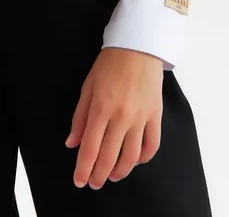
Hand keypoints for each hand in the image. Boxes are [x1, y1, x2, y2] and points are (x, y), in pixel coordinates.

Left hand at [65, 47, 163, 189]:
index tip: (79, 180)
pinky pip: (152, 145)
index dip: (83, 168)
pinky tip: (135, 161)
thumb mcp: (88, 86)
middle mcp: (122, 116)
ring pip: (131, 156)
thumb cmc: (109, 64)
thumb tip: (72, 143)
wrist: (138, 46)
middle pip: (109, 156)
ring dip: (121, 171)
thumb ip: (80, 117)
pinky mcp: (156, 115)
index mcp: (101, 108)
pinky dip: (144, 158)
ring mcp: (141, 117)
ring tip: (112, 176)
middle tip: (94, 183)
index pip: (90, 148)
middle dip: (99, 175)